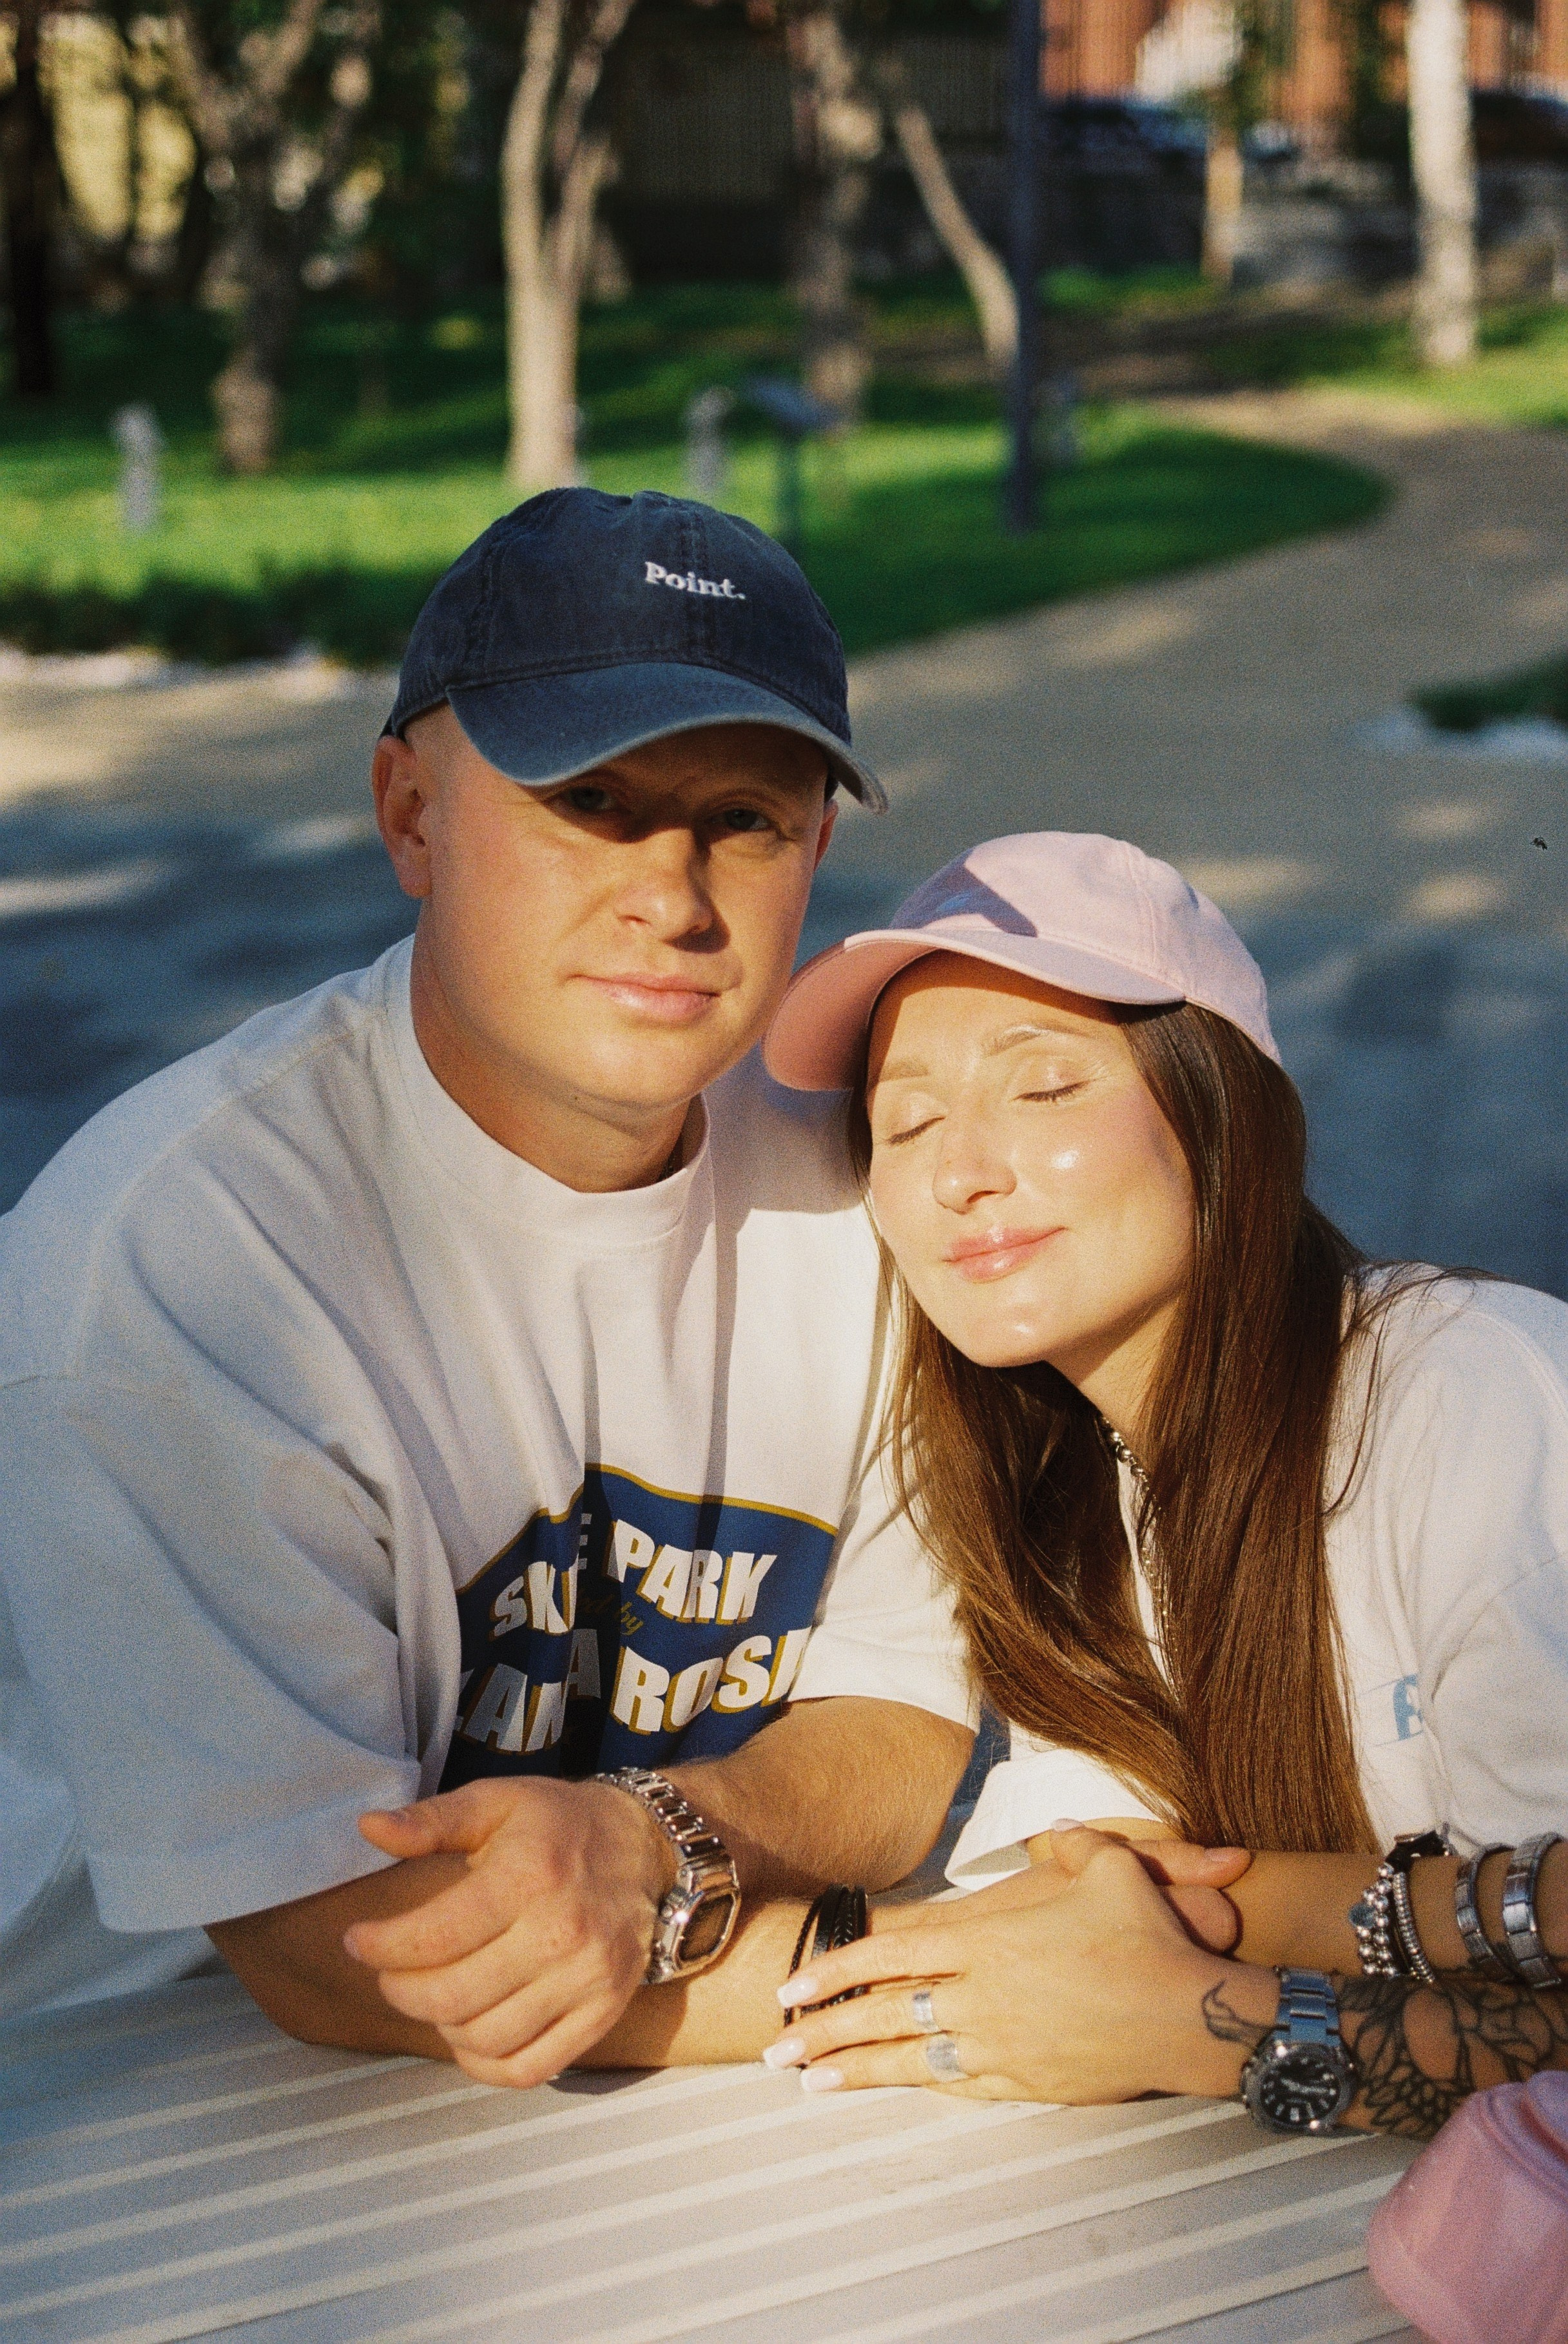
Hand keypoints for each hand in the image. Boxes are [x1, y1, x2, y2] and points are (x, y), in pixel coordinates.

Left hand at [345, 1776, 673, 2086]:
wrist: (644, 1847)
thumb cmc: (557, 1824)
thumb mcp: (496, 1802)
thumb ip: (431, 1819)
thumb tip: (368, 1827)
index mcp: (528, 1876)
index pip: (434, 1936)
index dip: (381, 1946)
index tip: (360, 1940)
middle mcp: (562, 1932)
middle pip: (452, 1997)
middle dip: (401, 1990)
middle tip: (391, 1973)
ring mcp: (587, 1979)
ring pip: (485, 2039)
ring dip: (440, 2025)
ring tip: (433, 1994)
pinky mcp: (603, 2012)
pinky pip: (529, 2069)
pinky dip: (485, 2065)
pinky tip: (467, 2034)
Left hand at [766, 1831, 1265, 2103]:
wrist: (1193, 2013)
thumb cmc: (1148, 1936)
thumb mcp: (1107, 1865)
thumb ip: (1069, 1843)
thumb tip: (1054, 1832)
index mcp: (989, 1941)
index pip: (892, 1953)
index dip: (838, 1968)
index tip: (793, 1985)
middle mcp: (984, 1996)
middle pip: (885, 2013)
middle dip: (824, 2030)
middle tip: (774, 2046)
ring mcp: (1003, 2044)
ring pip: (910, 2059)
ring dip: (856, 2070)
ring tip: (809, 2081)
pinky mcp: (1028, 2081)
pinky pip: (959, 2084)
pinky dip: (918, 2086)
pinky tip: (892, 2089)